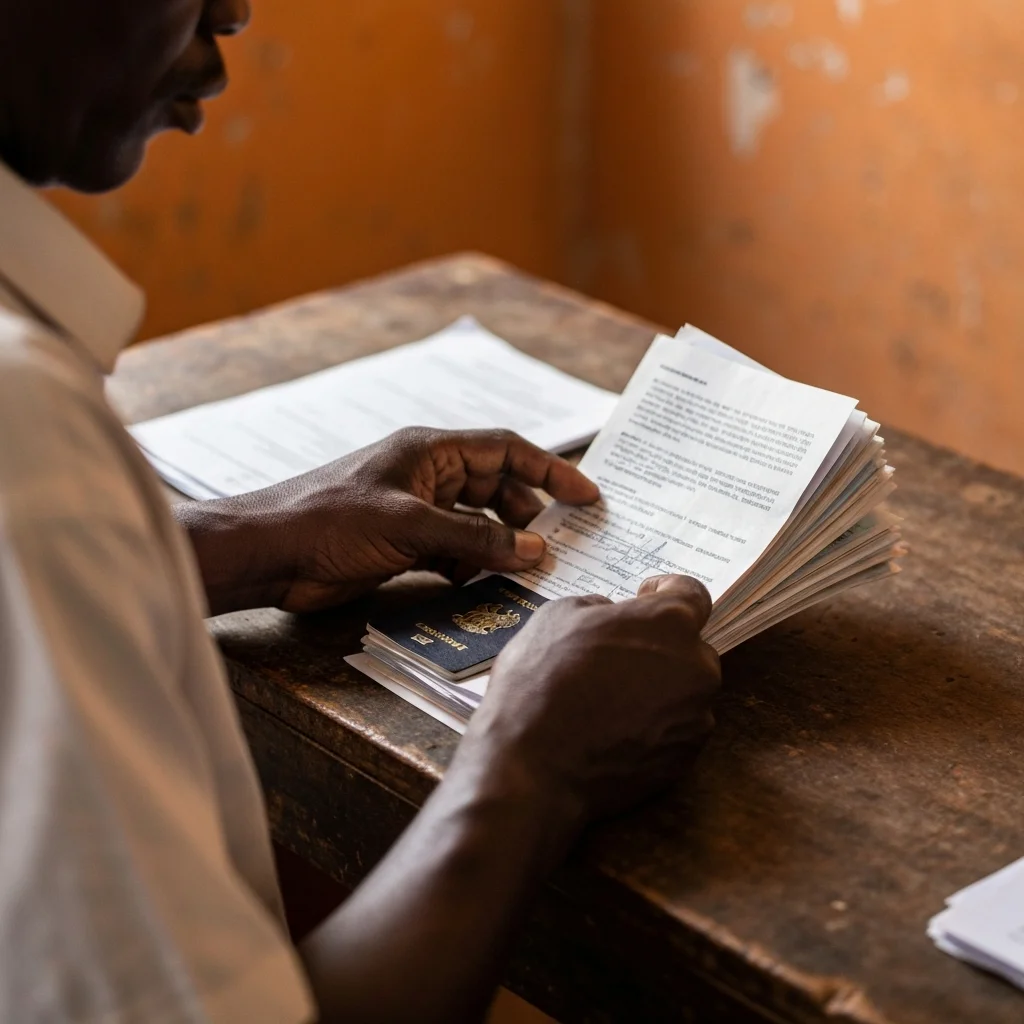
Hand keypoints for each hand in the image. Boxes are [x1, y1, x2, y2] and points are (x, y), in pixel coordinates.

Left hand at [176, 427, 599, 614]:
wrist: (268, 554)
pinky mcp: (401, 545)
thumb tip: (535, 549)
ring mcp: (414, 511)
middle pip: (494, 488)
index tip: (587, 496)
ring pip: (475, 524)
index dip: (549, 471)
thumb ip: (475, 537)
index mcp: (429, 452)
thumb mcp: (410, 526)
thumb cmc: (330, 522)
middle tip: (556, 545)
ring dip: (498, 545)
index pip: (505, 452)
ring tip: (523, 570)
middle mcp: (426, 477)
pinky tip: (478, 584)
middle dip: (526, 515)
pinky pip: (452, 551)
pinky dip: (470, 565)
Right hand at [459, 575, 720, 824]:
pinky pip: (675, 729)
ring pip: (685, 691)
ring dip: (658, 687)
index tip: (645, 596)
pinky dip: (653, 724)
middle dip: (660, 645)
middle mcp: (697, 668)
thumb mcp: (556, 616)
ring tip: (611, 697)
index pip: (692, 593)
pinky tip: (614, 729)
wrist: (532, 766)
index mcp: (669, 622)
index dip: (666, 590)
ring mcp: (694, 719)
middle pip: (690, 646)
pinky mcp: (684, 760)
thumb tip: (611, 616)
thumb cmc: (540, 681)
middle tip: (616, 653)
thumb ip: (598, 608)